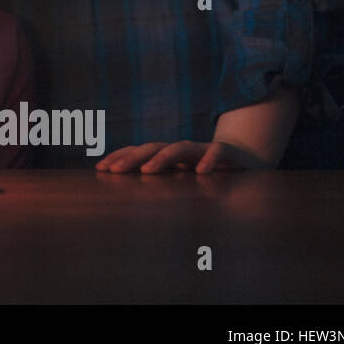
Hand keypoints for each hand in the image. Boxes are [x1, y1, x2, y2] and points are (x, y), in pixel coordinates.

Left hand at [96, 140, 271, 173]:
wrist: (244, 157)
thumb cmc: (205, 170)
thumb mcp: (180, 177)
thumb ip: (160, 182)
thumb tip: (127, 195)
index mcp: (167, 155)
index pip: (138, 152)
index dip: (119, 157)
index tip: (100, 168)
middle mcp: (180, 150)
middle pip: (152, 148)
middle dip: (131, 158)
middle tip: (114, 171)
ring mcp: (201, 149)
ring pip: (179, 148)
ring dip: (162, 158)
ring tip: (147, 170)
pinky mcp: (226, 152)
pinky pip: (217, 153)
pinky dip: (209, 160)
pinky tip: (201, 172)